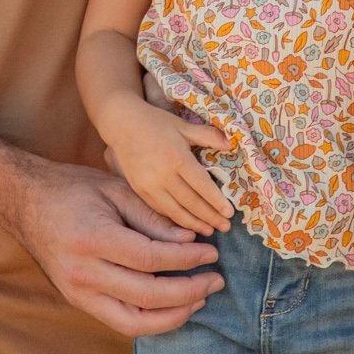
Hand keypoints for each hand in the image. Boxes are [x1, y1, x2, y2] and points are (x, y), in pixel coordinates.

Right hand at [14, 161, 222, 337]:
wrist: (24, 203)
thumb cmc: (71, 189)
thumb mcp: (114, 190)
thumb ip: (152, 217)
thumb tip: (191, 240)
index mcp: (92, 239)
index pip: (150, 260)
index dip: (186, 260)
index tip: (212, 253)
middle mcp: (83, 272)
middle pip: (147, 296)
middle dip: (189, 291)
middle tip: (216, 280)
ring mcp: (77, 293)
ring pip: (135, 322)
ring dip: (174, 316)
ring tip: (200, 300)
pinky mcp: (77, 302)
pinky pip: (120, 321)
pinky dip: (151, 320)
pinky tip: (173, 307)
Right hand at [97, 94, 234, 235]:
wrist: (122, 124)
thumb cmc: (156, 123)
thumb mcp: (183, 125)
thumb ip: (208, 135)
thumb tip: (231, 144)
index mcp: (177, 158)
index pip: (201, 185)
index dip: (216, 201)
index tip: (230, 213)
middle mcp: (163, 175)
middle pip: (191, 202)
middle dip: (210, 217)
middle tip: (226, 227)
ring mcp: (149, 185)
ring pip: (175, 211)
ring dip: (194, 223)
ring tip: (209, 231)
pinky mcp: (140, 191)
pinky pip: (160, 210)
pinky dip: (175, 220)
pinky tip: (187, 224)